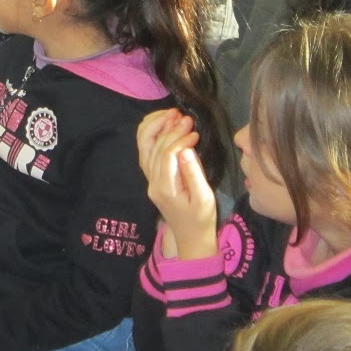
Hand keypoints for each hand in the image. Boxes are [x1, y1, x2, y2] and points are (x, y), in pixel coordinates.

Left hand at [137, 109, 217, 259]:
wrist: (190, 237)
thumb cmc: (202, 219)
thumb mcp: (205, 199)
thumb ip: (195, 174)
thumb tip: (187, 149)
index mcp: (165, 188)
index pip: (166, 155)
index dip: (179, 140)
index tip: (194, 131)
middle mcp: (152, 182)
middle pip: (153, 148)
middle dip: (168, 128)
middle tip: (184, 116)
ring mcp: (149, 179)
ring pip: (145, 147)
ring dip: (156, 127)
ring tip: (172, 113)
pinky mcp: (152, 176)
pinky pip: (146, 151)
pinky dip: (152, 134)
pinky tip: (163, 123)